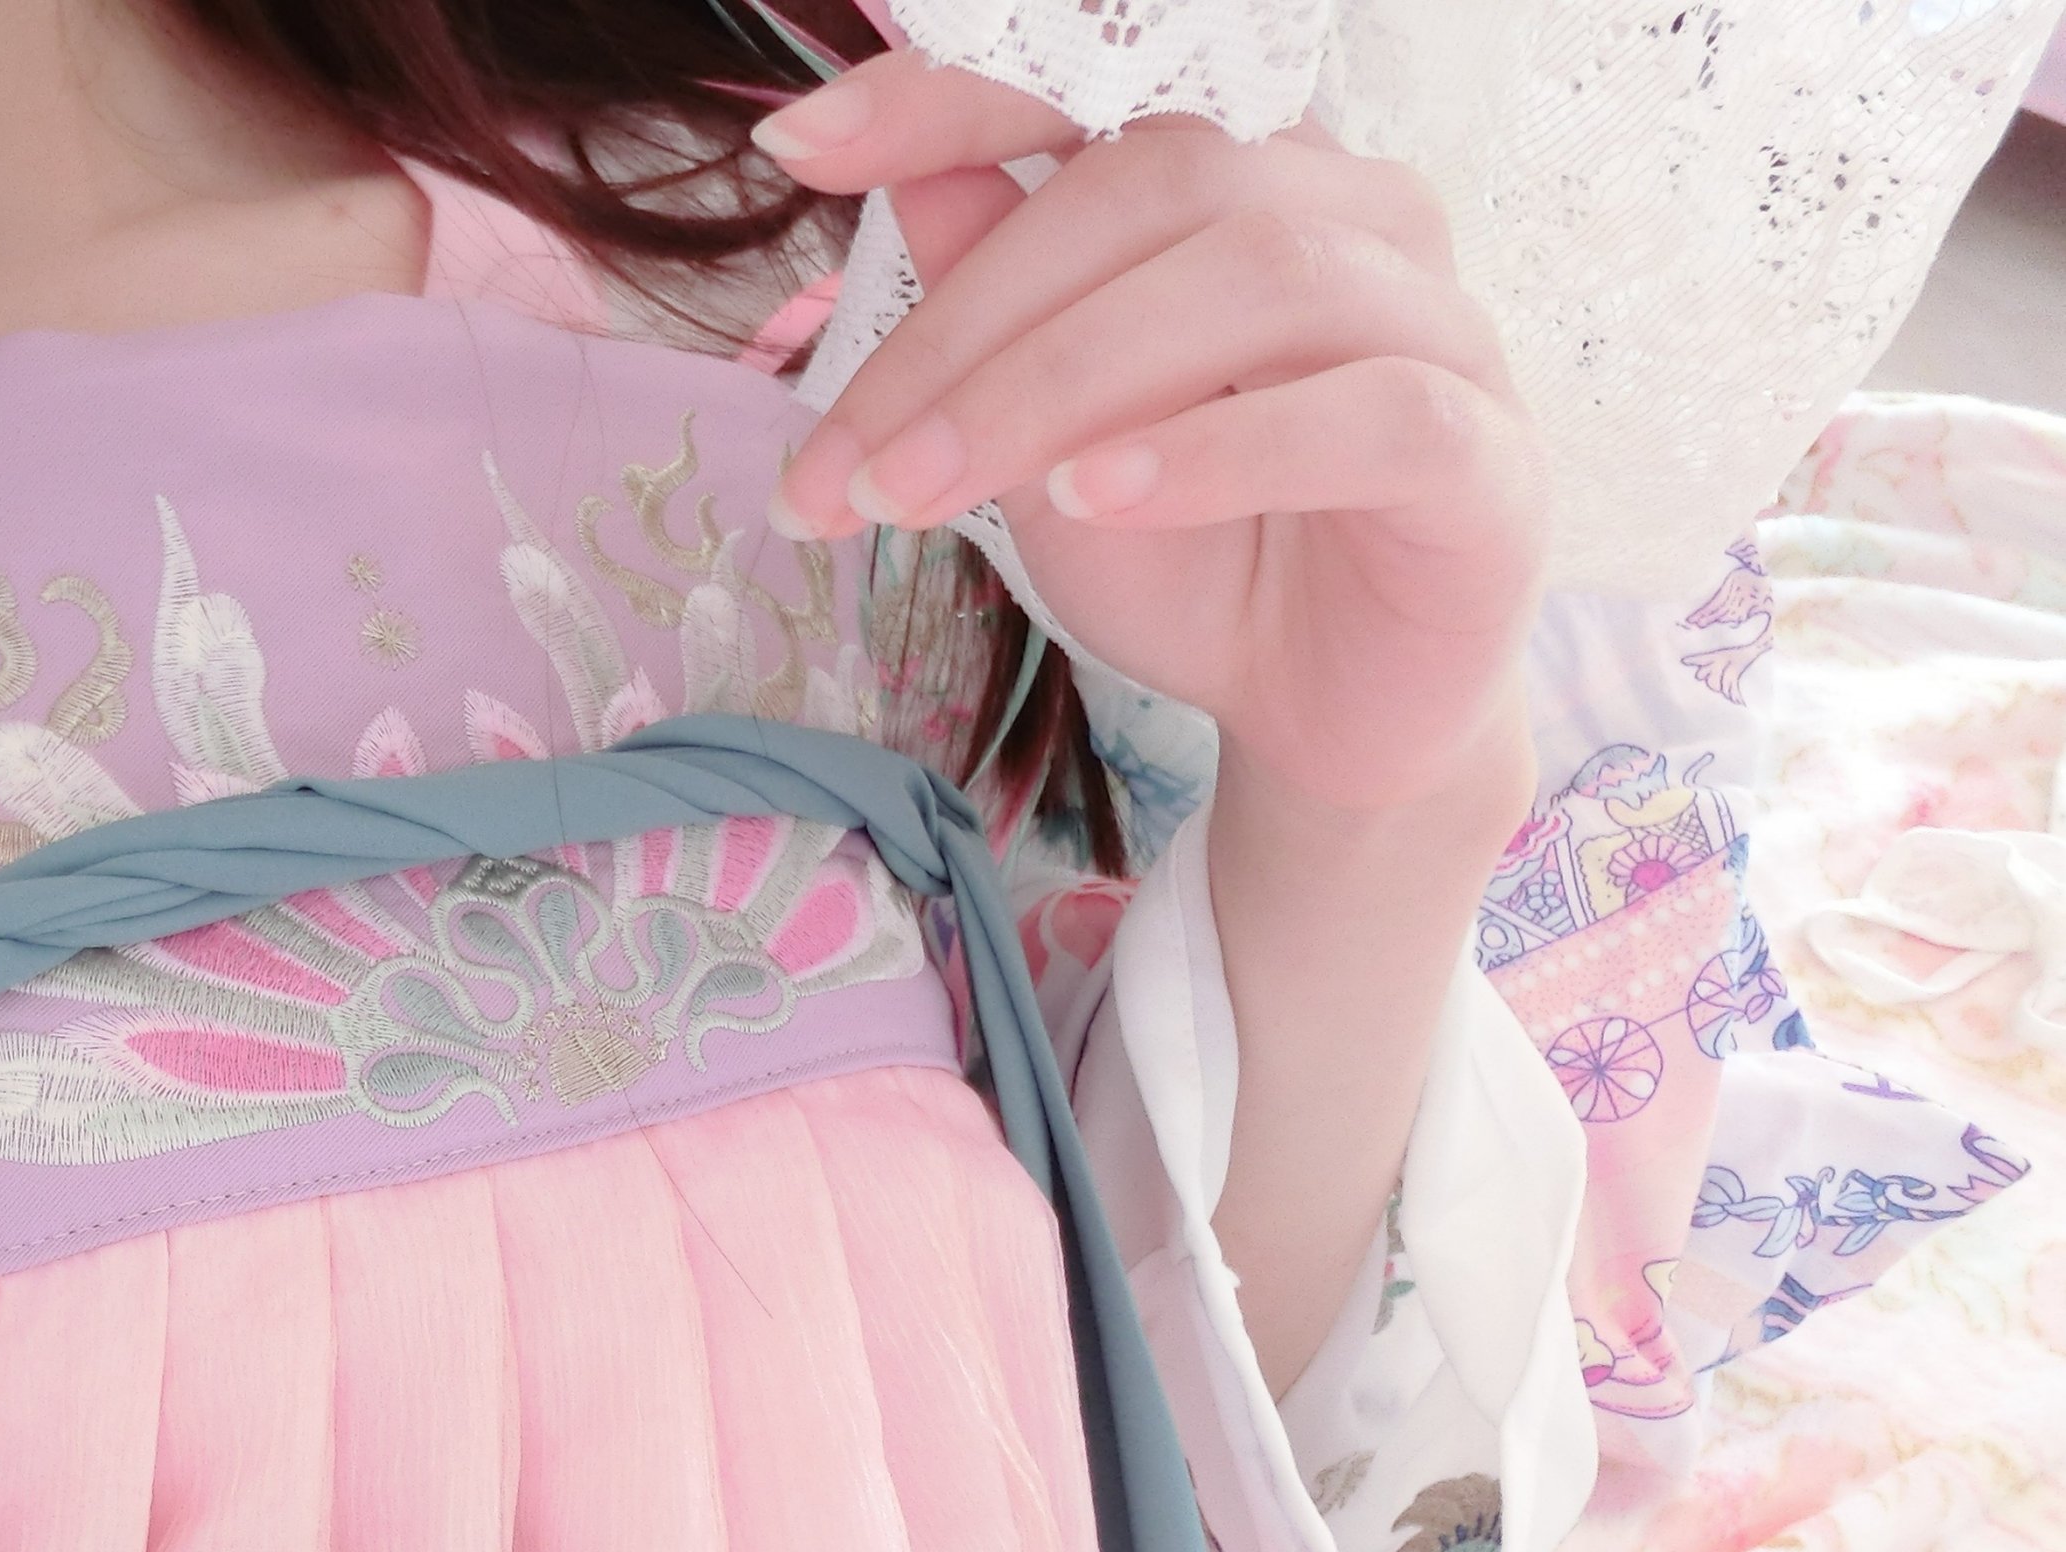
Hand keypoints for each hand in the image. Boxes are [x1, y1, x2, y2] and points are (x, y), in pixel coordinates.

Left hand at [759, 57, 1547, 823]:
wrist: (1320, 720)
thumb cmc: (1190, 561)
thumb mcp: (1044, 441)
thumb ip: (995, 303)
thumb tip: (905, 173)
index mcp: (1246, 185)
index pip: (1101, 92)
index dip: (951, 97)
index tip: (803, 141)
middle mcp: (1356, 218)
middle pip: (1155, 188)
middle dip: (970, 332)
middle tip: (848, 470)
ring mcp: (1440, 326)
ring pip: (1255, 281)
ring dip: (1063, 388)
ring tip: (935, 493)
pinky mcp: (1486, 458)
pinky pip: (1365, 416)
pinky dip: (1218, 451)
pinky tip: (1099, 496)